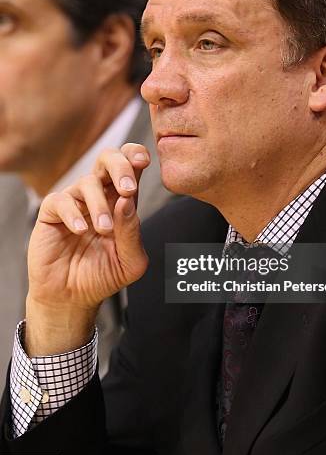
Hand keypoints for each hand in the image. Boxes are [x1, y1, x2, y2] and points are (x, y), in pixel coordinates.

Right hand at [25, 143, 149, 354]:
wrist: (73, 298)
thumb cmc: (103, 276)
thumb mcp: (130, 261)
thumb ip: (132, 232)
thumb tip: (128, 201)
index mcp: (122, 201)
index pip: (130, 165)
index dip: (136, 156)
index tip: (144, 161)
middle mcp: (99, 196)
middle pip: (107, 159)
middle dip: (120, 167)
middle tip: (128, 189)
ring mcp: (75, 203)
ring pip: (87, 182)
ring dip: (99, 205)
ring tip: (104, 230)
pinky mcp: (52, 213)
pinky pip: (60, 200)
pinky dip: (72, 214)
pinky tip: (80, 231)